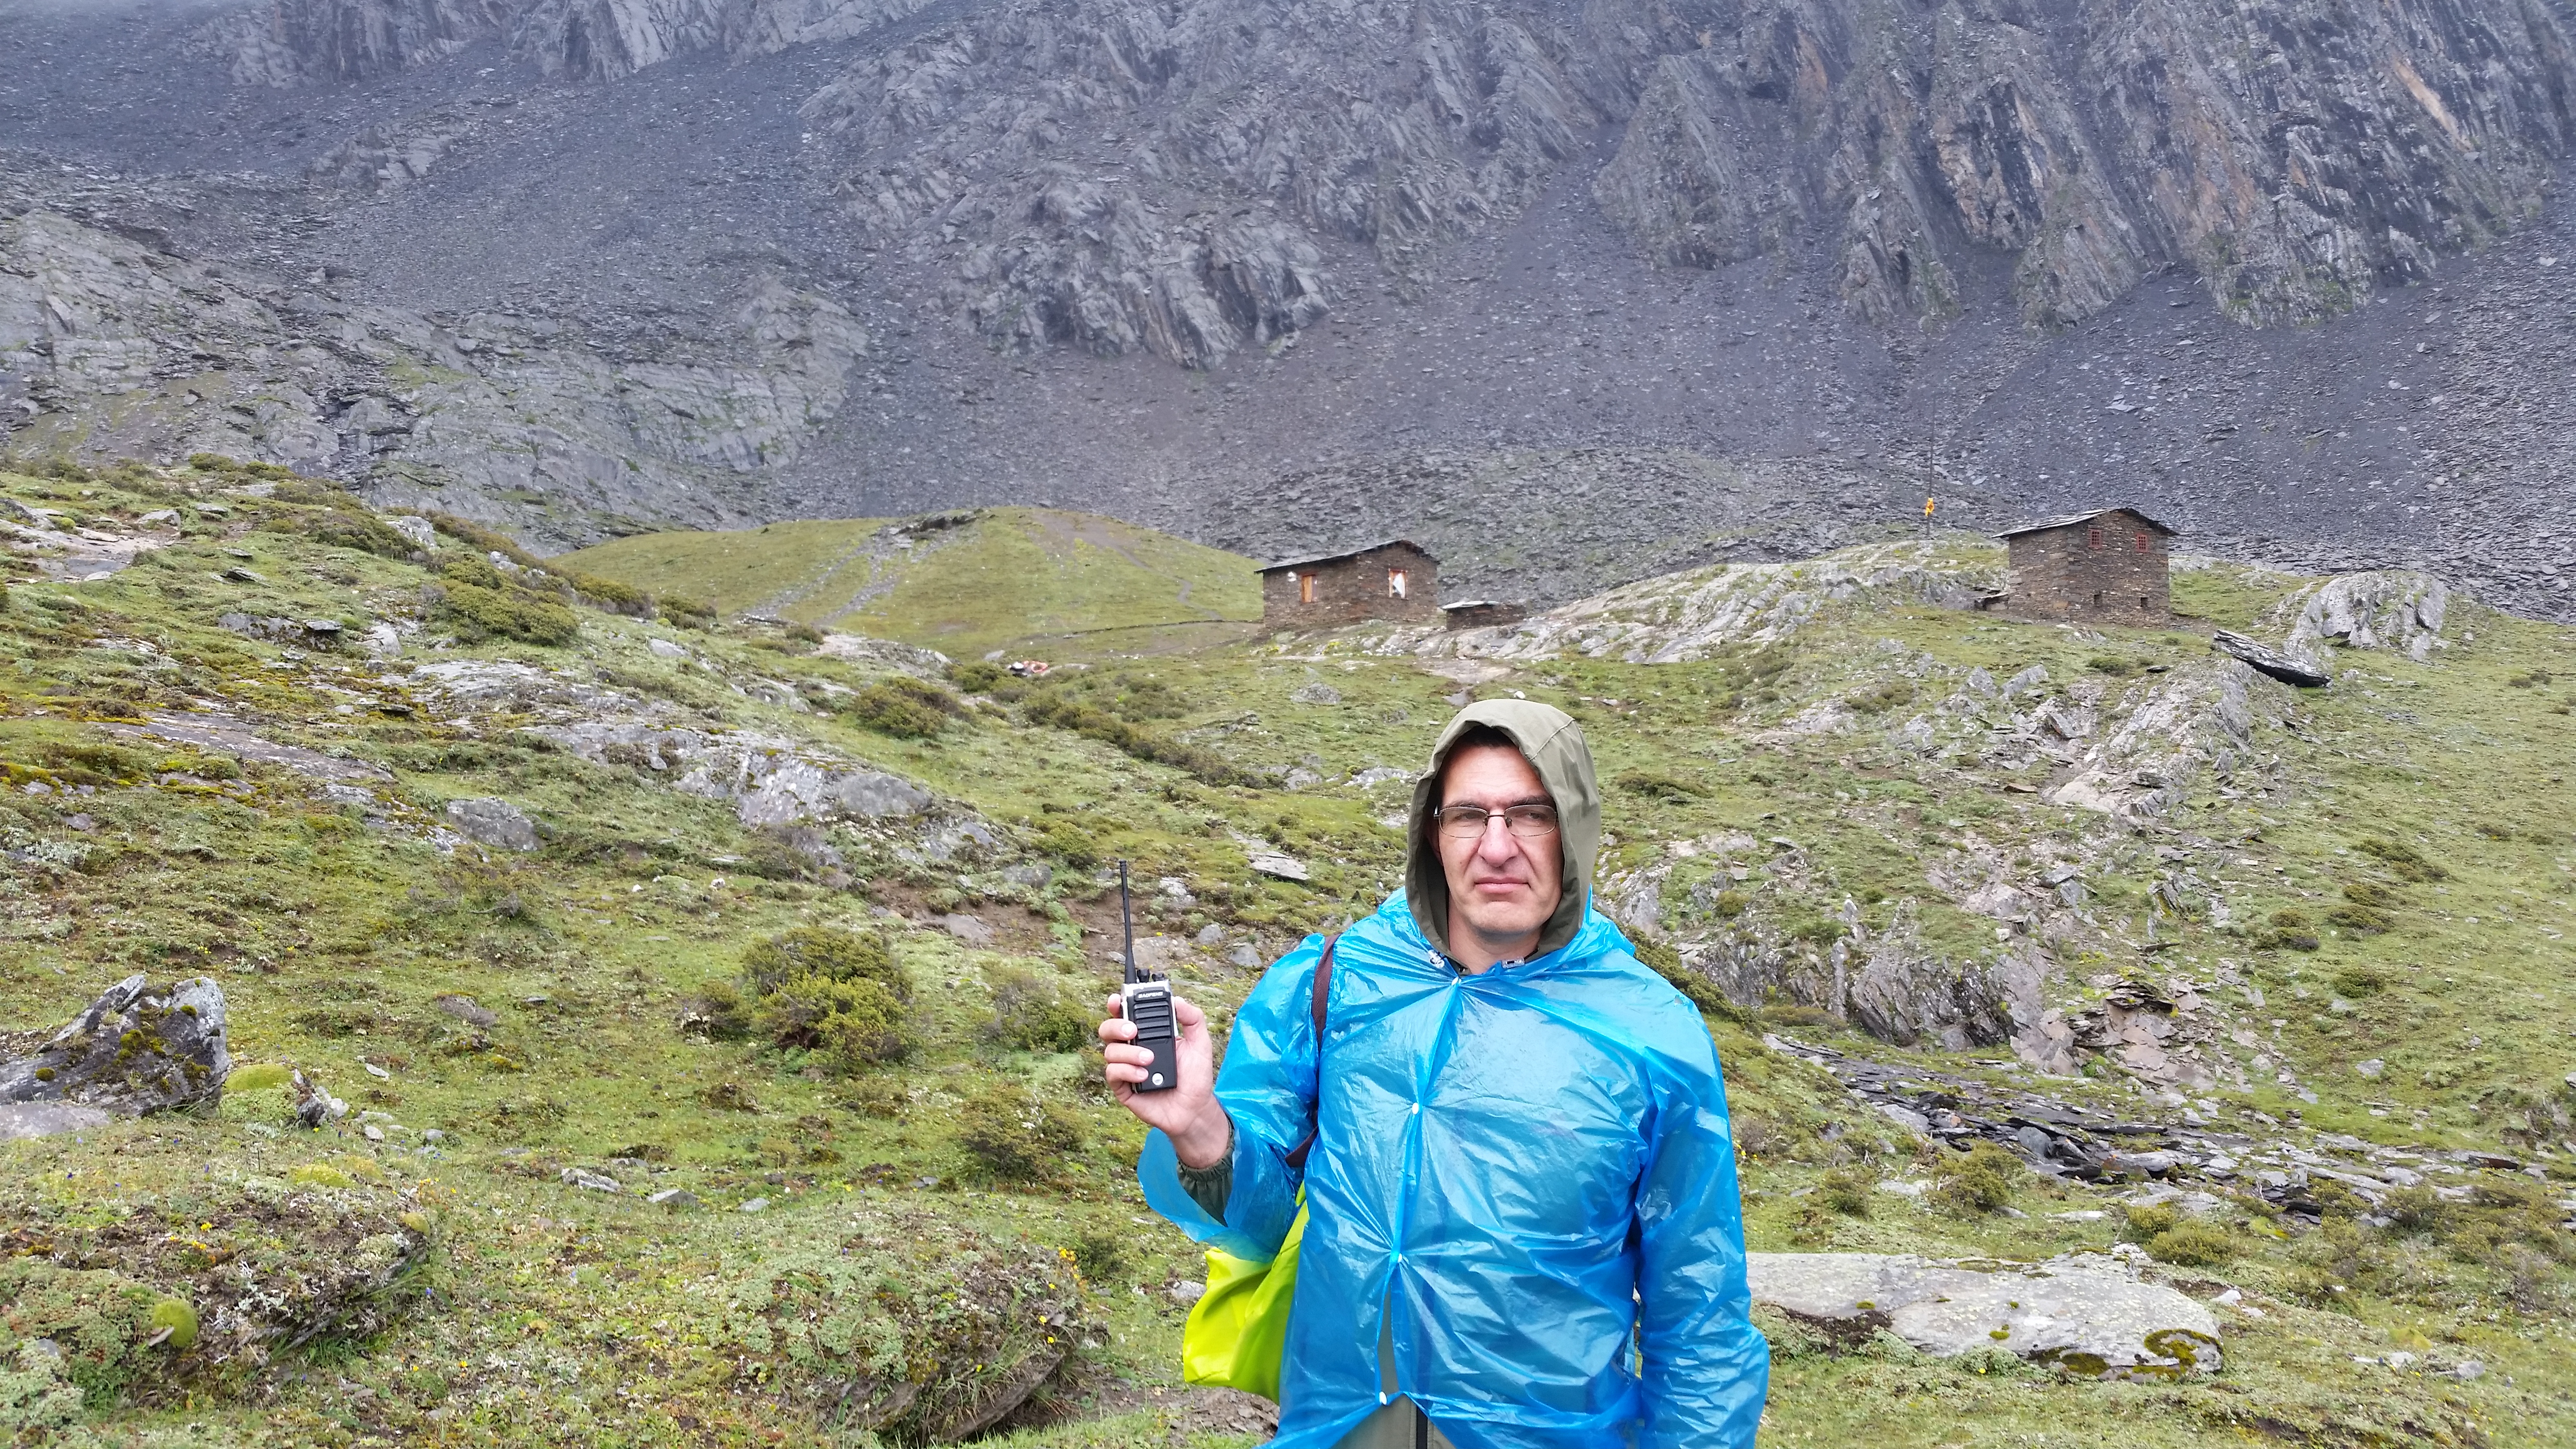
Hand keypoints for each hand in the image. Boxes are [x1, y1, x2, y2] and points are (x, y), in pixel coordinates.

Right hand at [1100, 991, 1230, 1167]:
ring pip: (1110, 1051)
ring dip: (1128, 1052)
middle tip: (1133, 1030)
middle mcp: (1133, 1048)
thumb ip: (1193, 1019)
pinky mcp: (1123, 1088)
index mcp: (1147, 1034)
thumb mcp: (1200, 1043)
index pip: (1125, 1015)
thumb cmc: (1195, 1076)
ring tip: (1150, 1059)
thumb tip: (1176, 1000)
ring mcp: (1126, 1068)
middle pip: (1108, 1030)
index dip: (1117, 1005)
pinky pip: (1112, 1074)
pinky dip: (1126, 1071)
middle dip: (1116, 1026)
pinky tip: (1144, 1076)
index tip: (1117, 1000)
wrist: (1194, 1109)